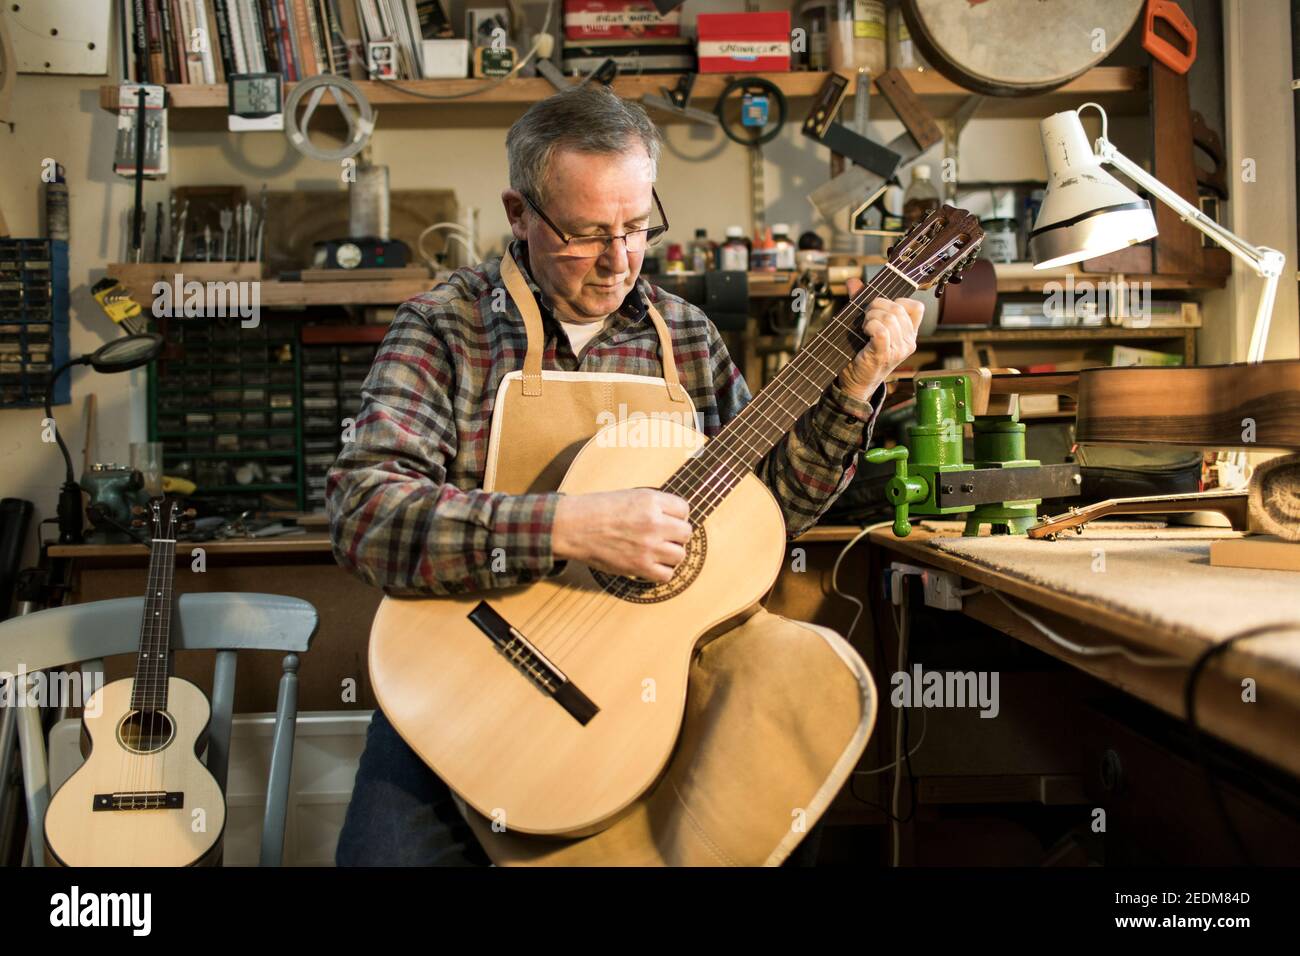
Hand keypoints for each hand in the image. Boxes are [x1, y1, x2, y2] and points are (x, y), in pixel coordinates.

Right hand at [553, 489, 691, 582]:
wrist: (574, 527)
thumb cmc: (598, 510)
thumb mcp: (630, 495)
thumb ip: (654, 505)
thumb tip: (676, 517)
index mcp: (651, 501)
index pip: (684, 509)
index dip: (676, 515)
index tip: (666, 520)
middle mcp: (654, 523)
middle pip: (686, 533)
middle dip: (676, 535)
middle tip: (662, 537)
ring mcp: (648, 546)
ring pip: (680, 555)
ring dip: (671, 554)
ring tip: (656, 551)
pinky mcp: (639, 566)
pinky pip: (667, 575)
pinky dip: (661, 572)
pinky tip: (651, 565)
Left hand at [836, 281, 924, 402]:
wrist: (856, 381)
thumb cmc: (862, 353)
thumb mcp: (866, 324)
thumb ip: (862, 302)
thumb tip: (854, 281)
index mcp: (909, 334)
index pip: (916, 307)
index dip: (896, 301)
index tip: (880, 308)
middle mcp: (909, 342)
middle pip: (898, 309)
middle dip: (877, 306)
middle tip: (865, 317)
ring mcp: (899, 350)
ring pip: (889, 318)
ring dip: (871, 317)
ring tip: (864, 327)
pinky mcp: (885, 355)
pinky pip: (882, 331)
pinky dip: (870, 326)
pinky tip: (864, 332)